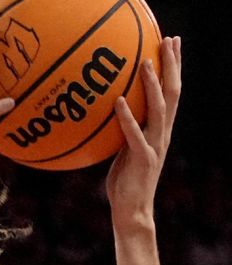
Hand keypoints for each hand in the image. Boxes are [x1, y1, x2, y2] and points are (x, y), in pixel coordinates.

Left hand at [106, 37, 180, 230]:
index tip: (170, 43)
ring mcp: (155, 146)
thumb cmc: (124, 181)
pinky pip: (135, 134)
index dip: (173, 67)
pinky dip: (127, 117)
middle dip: (172, 65)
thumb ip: (121, 131)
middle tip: (168, 40)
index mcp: (160, 131)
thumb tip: (106, 112)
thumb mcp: (123, 150)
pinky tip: (118, 101)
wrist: (131, 210)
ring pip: (160, 109)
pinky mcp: (143, 159)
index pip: (172, 92)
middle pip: (173, 93)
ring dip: (152, 85)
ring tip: (145, 63)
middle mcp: (163, 134)